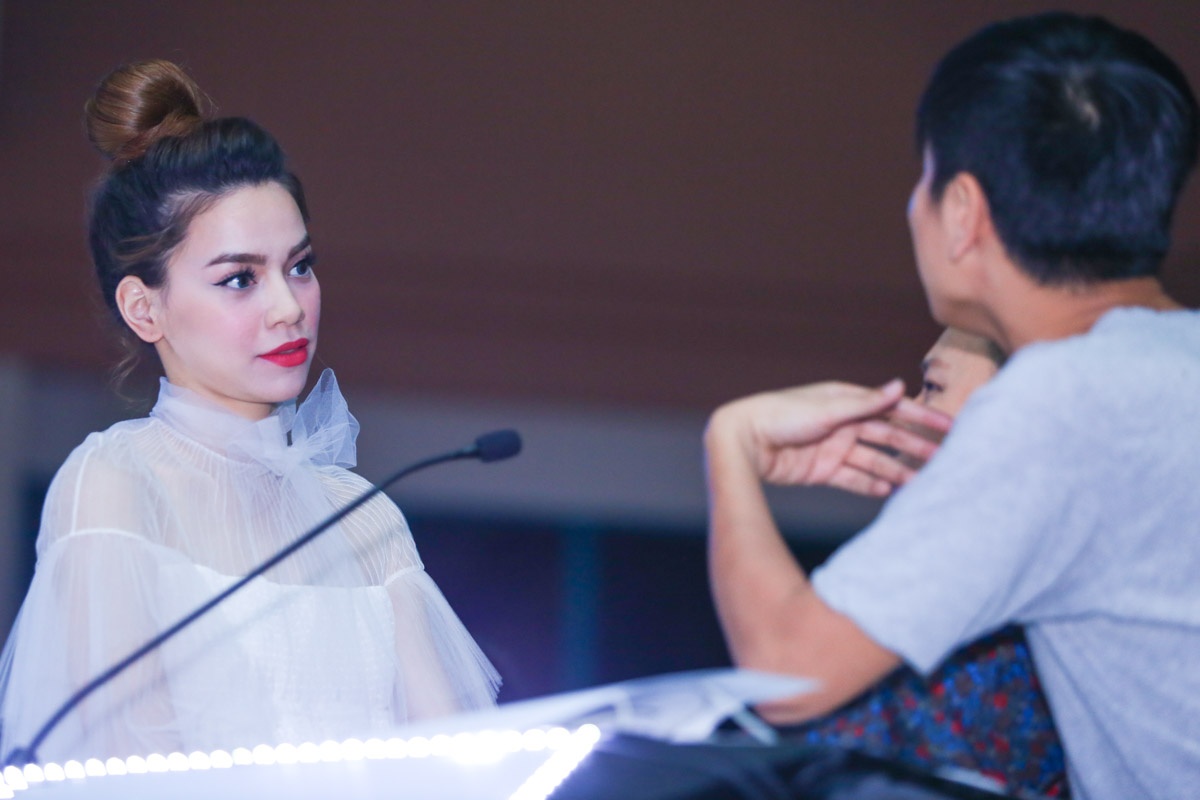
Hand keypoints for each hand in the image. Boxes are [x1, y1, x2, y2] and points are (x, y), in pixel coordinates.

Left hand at [707, 379, 952, 496]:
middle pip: (887, 436)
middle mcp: (843, 423)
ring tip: (922, 484)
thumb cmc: (780, 415)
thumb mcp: (826, 408)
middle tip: (945, 460)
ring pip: (873, 460)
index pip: (892, 408)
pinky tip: (890, 492)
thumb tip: (900, 386)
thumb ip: (865, 402)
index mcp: (846, 400)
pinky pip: (853, 479)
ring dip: (897, 471)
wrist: (742, 440)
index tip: (949, 427)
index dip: (921, 417)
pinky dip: (870, 486)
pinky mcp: (821, 470)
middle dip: (915, 448)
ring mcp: (833, 447)